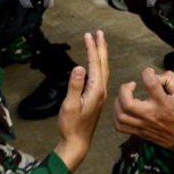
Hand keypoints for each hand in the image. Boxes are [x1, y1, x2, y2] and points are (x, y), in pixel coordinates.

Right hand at [53, 30, 109, 171]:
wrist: (78, 141)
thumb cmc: (71, 125)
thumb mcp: (70, 105)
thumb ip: (75, 86)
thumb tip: (80, 67)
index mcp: (95, 89)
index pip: (95, 64)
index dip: (92, 48)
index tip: (89, 35)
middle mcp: (100, 90)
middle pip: (103, 64)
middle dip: (101, 47)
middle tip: (99, 33)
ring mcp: (99, 94)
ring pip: (103, 70)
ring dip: (101, 55)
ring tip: (98, 43)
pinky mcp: (96, 98)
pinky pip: (100, 76)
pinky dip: (98, 65)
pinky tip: (95, 64)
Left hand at [113, 67, 173, 149]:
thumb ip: (169, 80)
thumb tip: (154, 75)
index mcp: (163, 103)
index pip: (151, 84)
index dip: (147, 73)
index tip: (148, 72)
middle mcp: (150, 114)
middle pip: (128, 103)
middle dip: (124, 90)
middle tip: (131, 85)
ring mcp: (142, 125)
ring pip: (121, 115)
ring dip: (118, 101)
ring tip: (124, 96)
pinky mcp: (137, 132)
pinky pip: (119, 126)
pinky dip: (117, 116)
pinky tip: (122, 108)